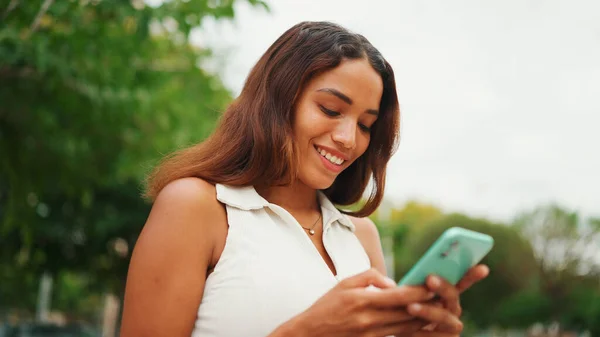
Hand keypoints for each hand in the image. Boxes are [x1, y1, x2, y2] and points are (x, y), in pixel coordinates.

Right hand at [269, 268, 434, 336]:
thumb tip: (392, 283)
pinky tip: (422, 325)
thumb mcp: (344, 283)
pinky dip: (412, 331)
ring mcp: (371, 335)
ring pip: (406, 328)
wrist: (309, 334)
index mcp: (362, 300)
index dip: (420, 291)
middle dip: (428, 305)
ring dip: (424, 319)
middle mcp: (369, 320)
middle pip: (407, 313)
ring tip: (439, 310)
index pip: (399, 296)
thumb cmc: (326, 306)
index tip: (434, 284)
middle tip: (445, 296)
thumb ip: (370, 277)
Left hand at [405, 264, 489, 335]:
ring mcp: (451, 327)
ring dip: (428, 311)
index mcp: (445, 294)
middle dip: (443, 286)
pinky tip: (409, 332)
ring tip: (411, 307)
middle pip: (452, 295)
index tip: (483, 268)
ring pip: (445, 317)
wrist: (398, 330)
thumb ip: (411, 288)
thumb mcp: (404, 296)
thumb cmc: (401, 311)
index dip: (472, 275)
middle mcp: (452, 309)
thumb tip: (407, 279)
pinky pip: (436, 336)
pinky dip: (422, 333)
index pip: (461, 281)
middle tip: (429, 278)